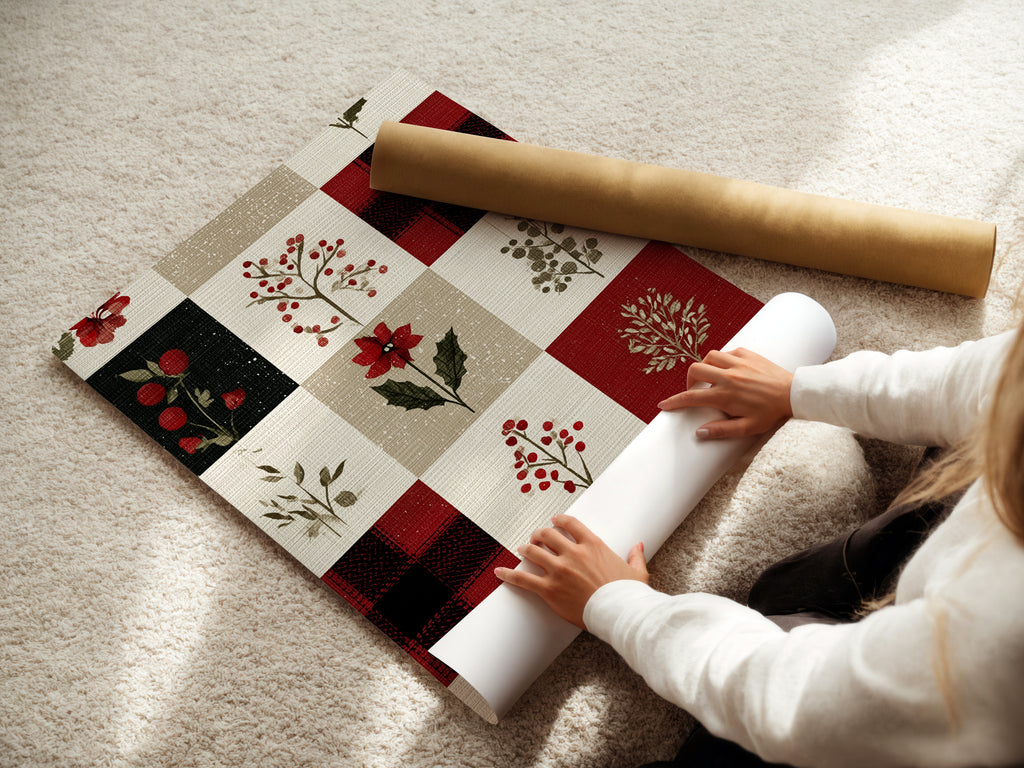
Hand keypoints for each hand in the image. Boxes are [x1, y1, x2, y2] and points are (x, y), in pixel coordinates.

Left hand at [495, 514, 647, 629]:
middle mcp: (573, 553)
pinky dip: (509, 574)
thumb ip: (635, 556)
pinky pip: (523, 579)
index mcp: (593, 545)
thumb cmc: (628, 595)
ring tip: (522, 549)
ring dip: (526, 549)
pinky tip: (499, 572)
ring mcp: (559, 570)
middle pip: (547, 535)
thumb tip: (638, 546)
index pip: (570, 524)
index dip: (558, 520)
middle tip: (535, 537)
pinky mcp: (549, 589)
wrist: (620, 613)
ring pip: (533, 552)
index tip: (553, 521)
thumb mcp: (636, 572)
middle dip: (539, 534)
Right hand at [658, 347, 793, 439]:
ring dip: (705, 367)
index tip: (663, 405)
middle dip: (689, 380)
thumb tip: (699, 432)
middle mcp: (728, 376)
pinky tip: (728, 369)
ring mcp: (738, 363)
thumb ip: (722, 430)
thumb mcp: (747, 428)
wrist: (794, 394)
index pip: (691, 397)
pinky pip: (727, 352)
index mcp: (725, 395)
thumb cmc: (771, 413)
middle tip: (694, 390)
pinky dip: (723, 359)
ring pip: (709, 357)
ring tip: (711, 378)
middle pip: (695, 370)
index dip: (674, 402)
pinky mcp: (748, 354)